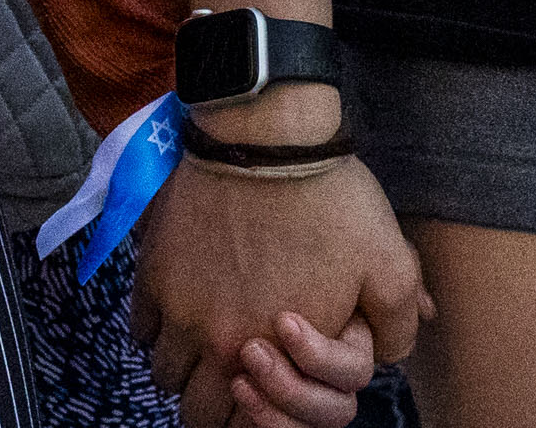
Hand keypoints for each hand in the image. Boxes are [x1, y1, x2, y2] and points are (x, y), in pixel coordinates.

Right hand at [134, 155, 427, 427]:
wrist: (269, 136)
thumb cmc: (331, 200)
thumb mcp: (390, 263)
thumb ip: (395, 323)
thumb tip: (388, 354)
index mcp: (274, 352)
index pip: (240, 426)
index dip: (252, 417)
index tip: (259, 391)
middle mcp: (216, 341)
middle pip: (194, 411)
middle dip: (212, 401)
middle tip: (231, 372)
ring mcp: (177, 306)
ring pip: (162, 372)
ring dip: (183, 365)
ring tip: (206, 338)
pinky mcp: (152, 269)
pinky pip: (139, 327)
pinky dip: (156, 327)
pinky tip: (182, 304)